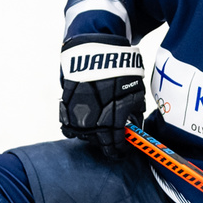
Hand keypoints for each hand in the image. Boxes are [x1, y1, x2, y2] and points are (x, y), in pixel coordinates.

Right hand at [59, 33, 145, 158]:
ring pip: (84, 136)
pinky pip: (68, 126)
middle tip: (112, 145)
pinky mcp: (65, 107)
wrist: (96, 51)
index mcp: (113, 120)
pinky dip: (75, 128)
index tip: (123, 151)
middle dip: (108, 146)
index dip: (120, 151)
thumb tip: (134, 127)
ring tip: (100, 130)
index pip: (116, 145)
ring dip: (93, 136)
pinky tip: (83, 125)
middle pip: (99, 144)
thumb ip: (134, 113)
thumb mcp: (136, 92)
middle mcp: (94, 122)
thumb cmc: (120, 70)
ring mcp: (77, 115)